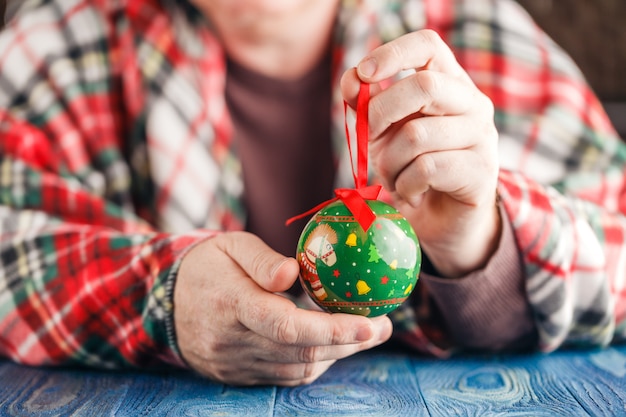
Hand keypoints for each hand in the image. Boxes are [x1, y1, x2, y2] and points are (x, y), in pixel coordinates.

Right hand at [174, 232, 391, 385]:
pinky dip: (313, 361)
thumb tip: (295, 274)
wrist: (163, 301)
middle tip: (382, 327)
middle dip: (348, 343)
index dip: (332, 329)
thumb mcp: (231, 245)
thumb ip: (262, 260)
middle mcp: (231, 341)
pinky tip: (329, 345)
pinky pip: (284, 376)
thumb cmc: (206, 265)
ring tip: (363, 333)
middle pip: (300, 351)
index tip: (371, 325)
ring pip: (296, 368)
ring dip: (335, 353)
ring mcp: (233, 364)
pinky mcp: (236, 375)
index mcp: (230, 303)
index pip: (285, 324)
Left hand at [341, 29, 500, 277]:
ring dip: (389, 163)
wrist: (443, 220)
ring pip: (417, 135)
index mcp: (449, 83)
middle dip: (380, 115)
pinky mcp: (481, 171)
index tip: (364, 74)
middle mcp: (473, 103)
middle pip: (424, 86)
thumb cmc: (411, 168)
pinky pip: (426, 169)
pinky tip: (411, 195)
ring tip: (392, 179)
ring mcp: (482, 136)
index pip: (428, 46)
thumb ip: (367, 106)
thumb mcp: (382, 134)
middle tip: (368, 141)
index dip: (393, 53)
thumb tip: (352, 80)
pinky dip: (405, 186)